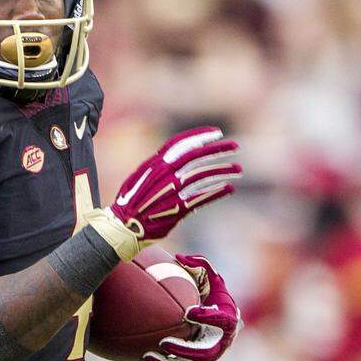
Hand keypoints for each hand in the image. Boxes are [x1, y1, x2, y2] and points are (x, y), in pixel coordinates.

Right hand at [86, 127, 240, 260]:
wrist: (122, 227)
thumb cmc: (129, 203)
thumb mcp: (139, 177)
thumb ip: (157, 167)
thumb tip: (173, 158)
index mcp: (154, 164)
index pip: (180, 143)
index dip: (200, 136)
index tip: (216, 133)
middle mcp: (164, 175)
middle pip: (196, 155)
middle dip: (217, 148)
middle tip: (235, 145)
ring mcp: (172, 192)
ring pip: (203, 176)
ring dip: (223, 171)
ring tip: (238, 170)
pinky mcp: (178, 209)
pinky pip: (202, 197)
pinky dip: (217, 192)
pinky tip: (229, 188)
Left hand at [141, 254, 241, 360]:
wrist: (224, 321)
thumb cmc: (215, 295)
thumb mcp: (213, 278)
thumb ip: (201, 265)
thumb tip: (179, 257)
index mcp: (229, 320)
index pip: (222, 321)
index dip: (207, 318)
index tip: (189, 312)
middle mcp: (222, 343)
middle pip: (204, 353)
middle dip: (183, 350)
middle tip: (163, 342)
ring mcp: (209, 357)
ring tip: (146, 358)